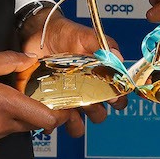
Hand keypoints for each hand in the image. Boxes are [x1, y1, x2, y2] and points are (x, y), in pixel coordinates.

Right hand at [0, 52, 68, 145]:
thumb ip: (9, 60)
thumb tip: (28, 59)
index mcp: (4, 104)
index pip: (44, 118)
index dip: (59, 114)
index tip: (66, 105)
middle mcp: (0, 124)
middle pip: (33, 124)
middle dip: (41, 113)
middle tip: (43, 97)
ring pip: (17, 128)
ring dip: (21, 116)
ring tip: (14, 97)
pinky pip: (0, 131)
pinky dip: (4, 121)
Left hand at [18, 9, 126, 136]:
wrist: (41, 33)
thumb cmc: (67, 34)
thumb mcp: (86, 36)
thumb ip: (103, 45)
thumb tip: (118, 58)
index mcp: (99, 79)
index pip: (117, 97)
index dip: (118, 101)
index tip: (112, 96)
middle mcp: (86, 92)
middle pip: (98, 114)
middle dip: (95, 112)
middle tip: (86, 102)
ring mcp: (68, 99)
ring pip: (77, 124)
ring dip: (75, 124)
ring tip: (68, 113)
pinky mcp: (49, 103)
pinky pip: (52, 123)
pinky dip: (50, 125)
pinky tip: (48, 115)